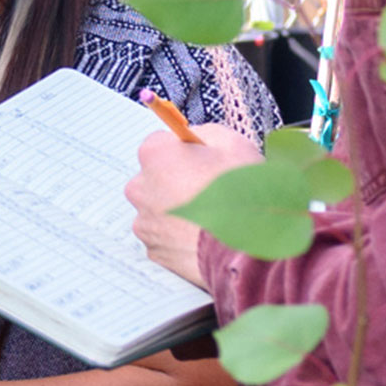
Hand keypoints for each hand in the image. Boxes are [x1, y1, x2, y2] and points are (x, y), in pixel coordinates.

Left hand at [128, 120, 264, 290]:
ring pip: (160, 208)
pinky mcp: (154, 251)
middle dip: (177, 179)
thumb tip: (195, 137)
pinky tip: (205, 235)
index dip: (185, 150)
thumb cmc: (242, 196)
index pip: (161, 142)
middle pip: (156, 177)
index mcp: (155, 156)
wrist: (245, 251)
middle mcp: (140, 189)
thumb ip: (205, 133)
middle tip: (210, 188)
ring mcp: (145, 223)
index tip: (202, 158)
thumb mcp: (233, 143)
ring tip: (212, 215)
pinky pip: (166, 236)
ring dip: (179, 209)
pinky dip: (181, 235)